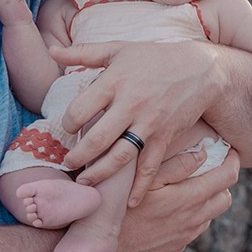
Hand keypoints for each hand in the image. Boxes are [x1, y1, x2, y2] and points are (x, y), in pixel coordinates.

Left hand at [55, 39, 226, 205]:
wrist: (200, 70)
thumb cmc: (153, 58)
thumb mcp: (118, 49)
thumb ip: (83, 52)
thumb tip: (51, 50)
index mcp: (115, 81)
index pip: (80, 109)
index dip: (67, 123)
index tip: (66, 129)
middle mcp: (131, 104)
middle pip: (97, 138)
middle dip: (77, 156)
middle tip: (67, 164)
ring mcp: (149, 123)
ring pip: (120, 157)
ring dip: (99, 174)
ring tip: (85, 182)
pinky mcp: (165, 137)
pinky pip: (150, 168)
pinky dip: (140, 188)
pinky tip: (128, 202)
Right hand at [109, 152, 239, 251]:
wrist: (101, 242)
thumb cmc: (120, 203)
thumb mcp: (145, 178)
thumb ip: (177, 165)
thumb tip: (203, 153)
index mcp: (189, 199)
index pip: (227, 177)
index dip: (233, 160)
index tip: (229, 150)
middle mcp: (193, 220)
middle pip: (225, 197)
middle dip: (222, 180)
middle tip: (210, 166)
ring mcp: (185, 235)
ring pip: (212, 214)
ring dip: (208, 198)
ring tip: (190, 183)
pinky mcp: (176, 245)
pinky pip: (197, 227)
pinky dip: (195, 213)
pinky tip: (175, 204)